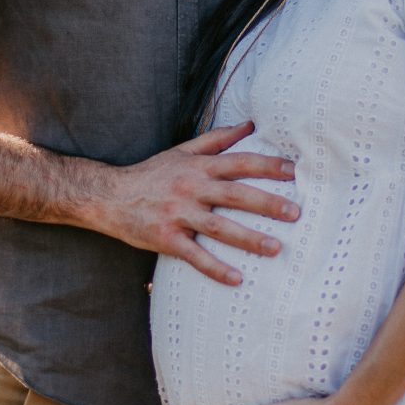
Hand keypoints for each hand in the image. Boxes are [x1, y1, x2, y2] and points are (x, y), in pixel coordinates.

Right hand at [99, 122, 299, 285]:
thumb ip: (217, 139)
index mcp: (198, 167)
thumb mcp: (182, 151)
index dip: (267, 165)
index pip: (239, 162)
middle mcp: (190, 188)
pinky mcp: (165, 238)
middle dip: (267, 203)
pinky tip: (236, 279)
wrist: (109, 196)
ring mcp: (178, 214)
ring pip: (218, 227)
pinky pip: (194, 255)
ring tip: (275, 248)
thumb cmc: (151, 174)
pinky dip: (215, 268)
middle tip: (295, 213)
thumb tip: (249, 124)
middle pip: (234, 194)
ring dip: (248, 238)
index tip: (294, 171)